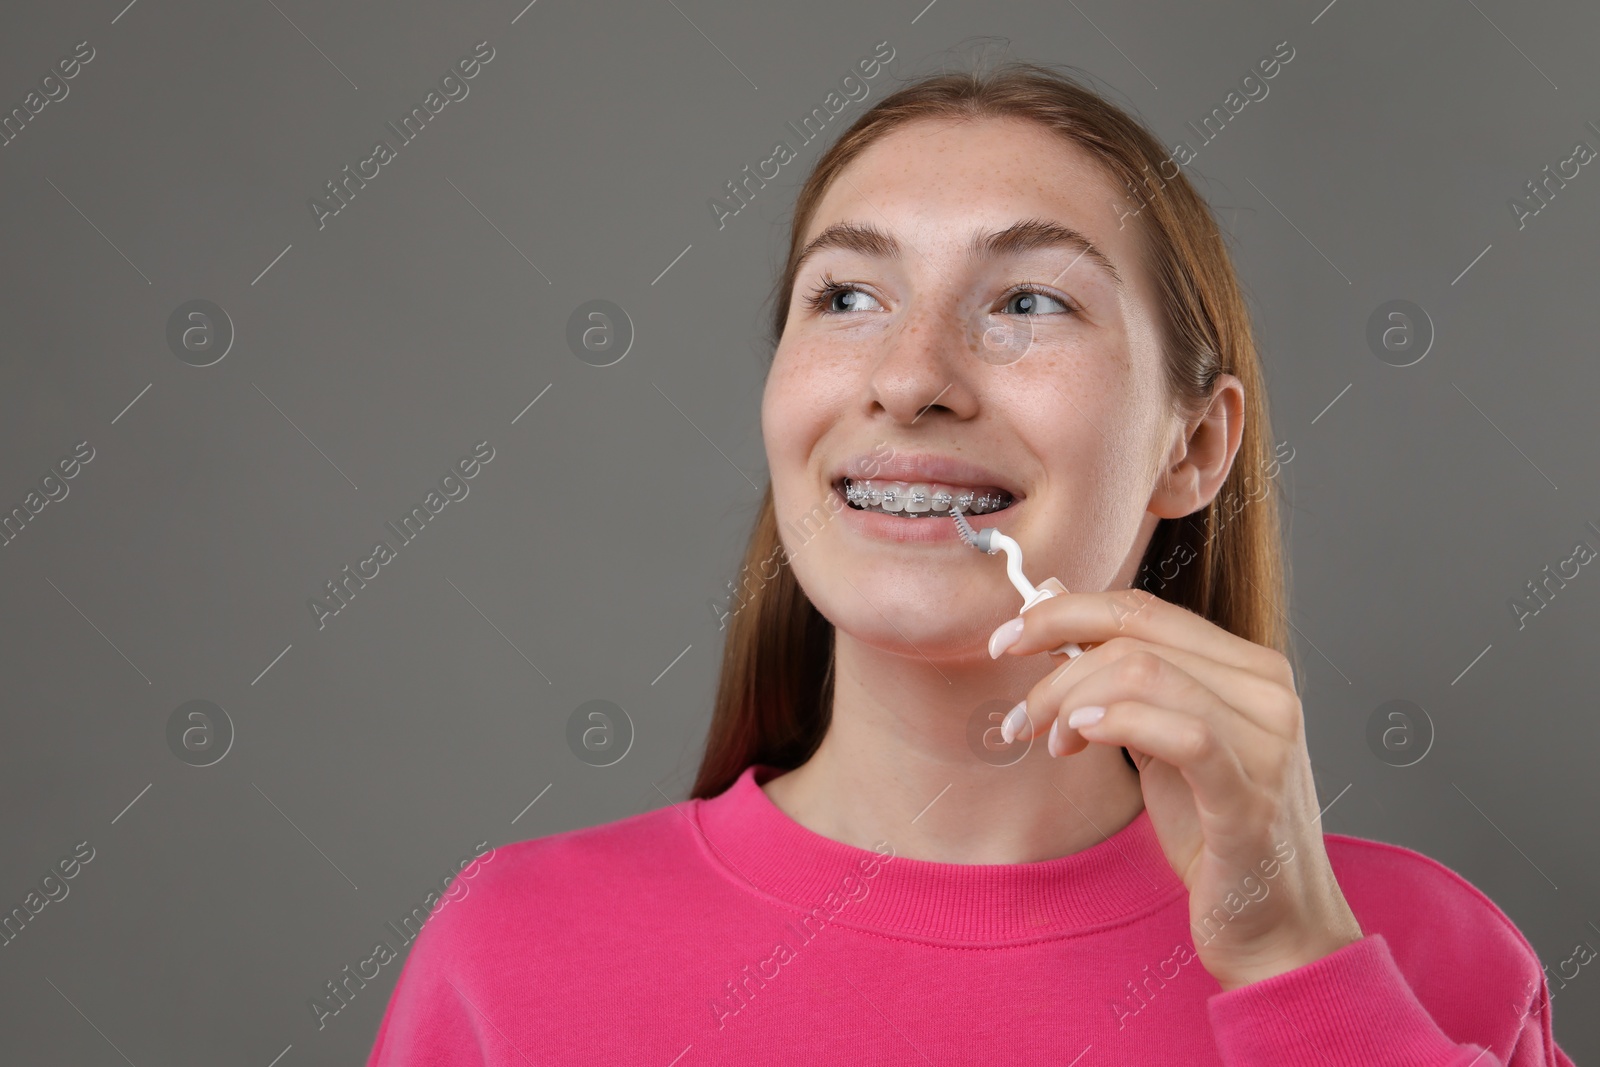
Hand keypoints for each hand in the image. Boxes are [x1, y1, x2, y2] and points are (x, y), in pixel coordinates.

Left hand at [992, 587, 1363, 990]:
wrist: (1274, 925)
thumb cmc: (1212, 831)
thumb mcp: (1156, 738)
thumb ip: (1116, 674)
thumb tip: (1051, 602)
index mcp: (1249, 668)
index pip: (1143, 609)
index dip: (1064, 613)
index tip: (1006, 641)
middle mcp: (1267, 692)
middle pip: (1135, 636)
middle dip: (1055, 662)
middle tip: (1020, 714)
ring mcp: (1266, 742)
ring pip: (1145, 673)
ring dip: (1072, 701)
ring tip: (1052, 744)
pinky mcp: (1252, 795)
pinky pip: (1181, 734)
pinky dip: (1118, 724)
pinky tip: (1079, 738)